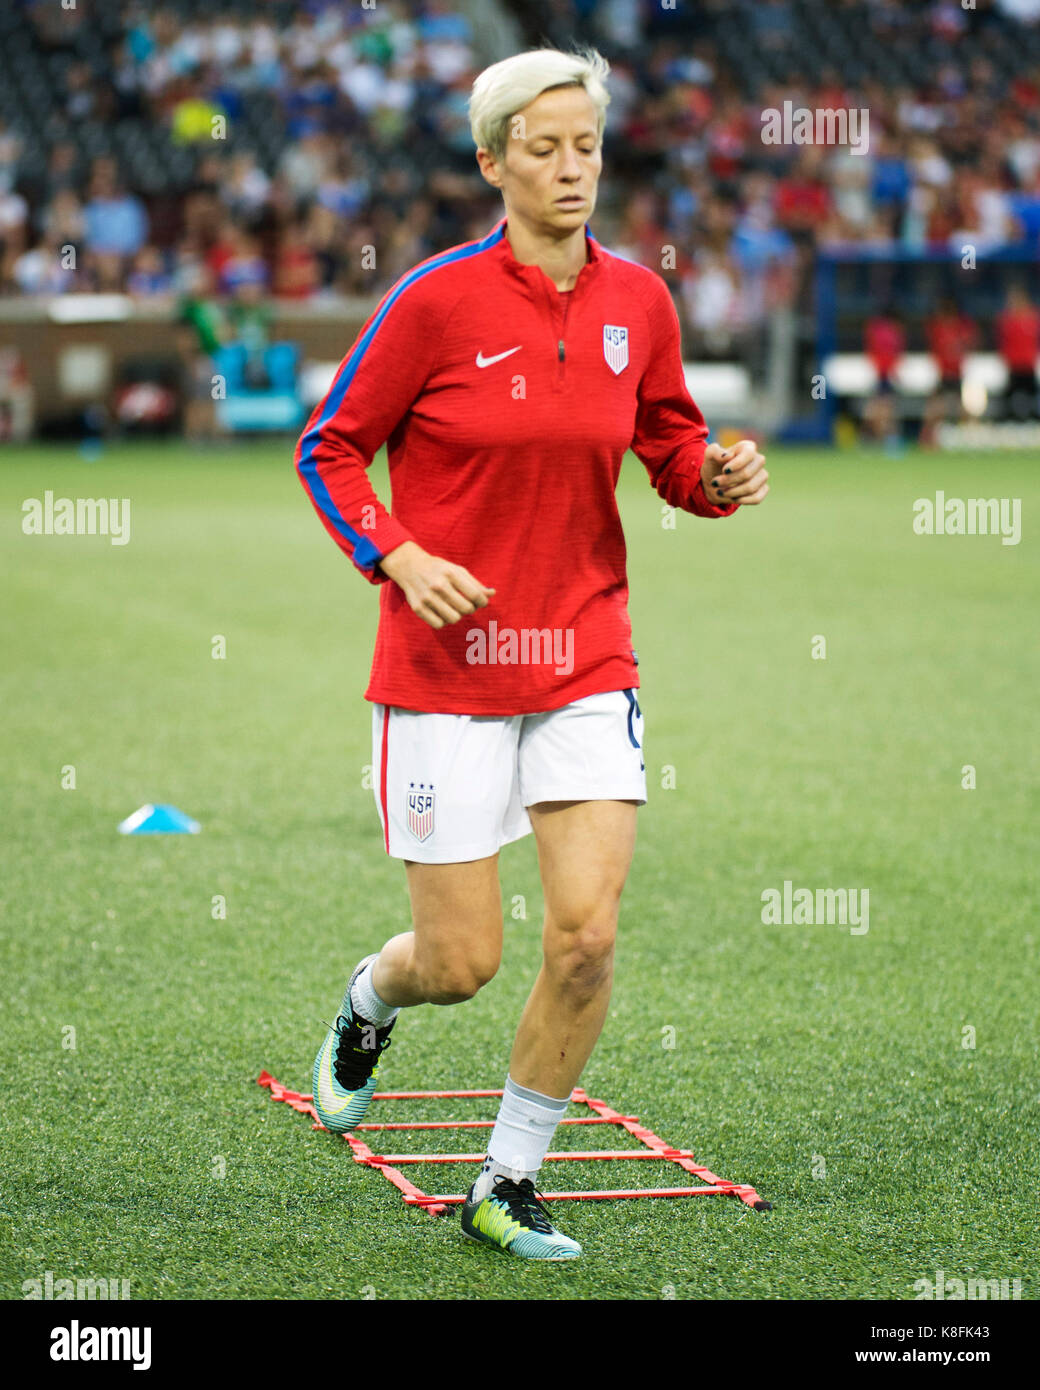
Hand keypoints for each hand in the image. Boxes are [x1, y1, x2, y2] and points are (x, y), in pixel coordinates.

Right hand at [379, 540, 494, 629]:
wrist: (409, 566)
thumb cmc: (438, 569)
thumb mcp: (456, 570)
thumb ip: (475, 583)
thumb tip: (492, 594)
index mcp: (451, 573)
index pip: (475, 595)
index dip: (483, 602)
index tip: (481, 602)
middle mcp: (439, 585)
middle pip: (466, 609)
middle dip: (470, 609)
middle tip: (466, 604)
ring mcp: (427, 598)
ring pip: (454, 619)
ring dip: (457, 615)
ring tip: (453, 608)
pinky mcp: (418, 608)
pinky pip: (439, 624)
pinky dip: (443, 621)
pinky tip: (442, 613)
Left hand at [701, 439, 768, 505]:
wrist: (715, 483)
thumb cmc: (714, 465)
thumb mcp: (709, 456)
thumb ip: (715, 452)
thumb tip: (728, 456)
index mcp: (748, 447)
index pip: (749, 454)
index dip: (737, 463)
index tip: (724, 471)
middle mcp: (758, 460)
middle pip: (747, 473)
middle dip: (728, 481)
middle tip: (714, 483)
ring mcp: (762, 475)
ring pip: (751, 487)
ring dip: (732, 492)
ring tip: (720, 492)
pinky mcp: (763, 489)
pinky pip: (756, 498)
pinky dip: (742, 500)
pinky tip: (732, 498)